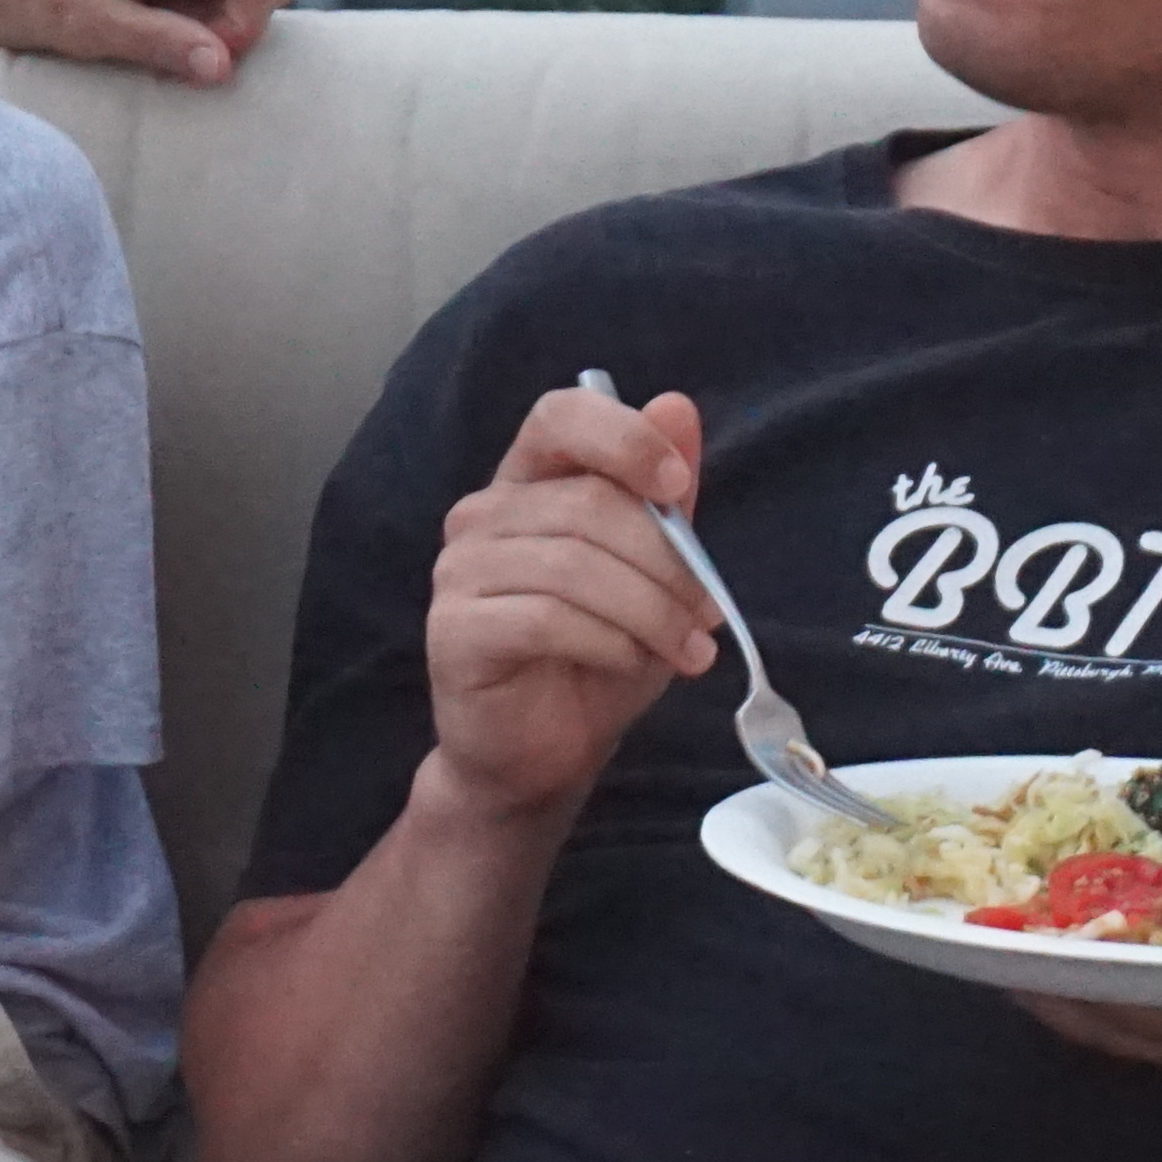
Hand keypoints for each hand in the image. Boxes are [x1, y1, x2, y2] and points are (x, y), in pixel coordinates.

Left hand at [0, 0, 296, 86]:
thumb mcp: (83, 27)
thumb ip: (157, 42)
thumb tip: (223, 66)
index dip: (243, 29)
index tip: (195, 58)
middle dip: (229, 25)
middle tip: (167, 47)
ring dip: (212, 18)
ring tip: (149, 27)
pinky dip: (198, 5)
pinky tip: (149, 12)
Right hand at [421, 385, 720, 828]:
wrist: (540, 754)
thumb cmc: (595, 658)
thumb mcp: (651, 576)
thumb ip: (663, 501)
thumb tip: (677, 407)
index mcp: (528, 484)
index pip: (560, 416)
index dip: (623, 437)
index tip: (677, 485)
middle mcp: (482, 514)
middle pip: (589, 504)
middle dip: (668, 563)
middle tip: (708, 617)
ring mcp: (459, 570)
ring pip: (574, 564)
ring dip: (649, 612)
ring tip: (686, 652)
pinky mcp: (453, 629)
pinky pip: (545, 617)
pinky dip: (608, 642)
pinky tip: (629, 664)